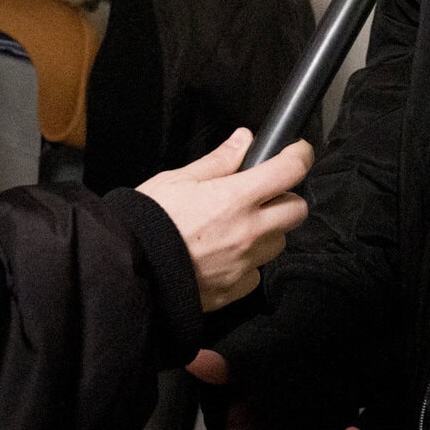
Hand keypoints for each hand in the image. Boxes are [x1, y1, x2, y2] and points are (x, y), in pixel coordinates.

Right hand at [138, 129, 310, 311]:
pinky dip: (247, 262)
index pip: (289, 172)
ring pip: (278, 243)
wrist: (129, 269)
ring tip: (236, 227)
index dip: (299, 156)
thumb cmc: (148, 221)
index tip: (297, 151)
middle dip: (286, 198)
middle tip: (263, 194)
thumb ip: (219, 161)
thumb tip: (243, 139)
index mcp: (235, 198)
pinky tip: (223, 255)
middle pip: (297, 210)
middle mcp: (249, 232)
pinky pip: (256, 273)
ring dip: (267, 232)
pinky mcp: (236, 289)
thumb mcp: (178, 179)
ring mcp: (245, 264)